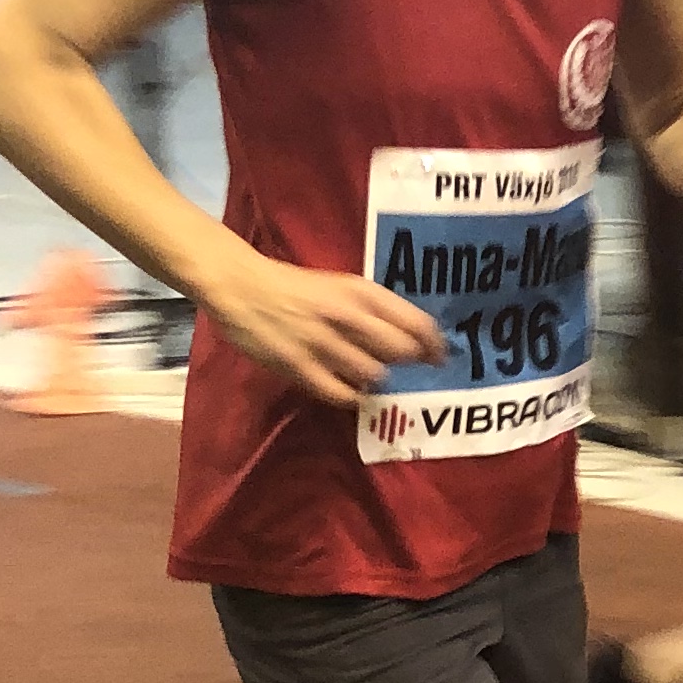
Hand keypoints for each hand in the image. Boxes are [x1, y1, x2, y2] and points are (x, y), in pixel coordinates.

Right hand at [207, 247, 439, 405]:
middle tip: (405, 373)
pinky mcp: (299, 366)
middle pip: (402, 352)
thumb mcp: (344, 288)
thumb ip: (376, 311)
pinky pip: (340, 394)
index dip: (435, 346)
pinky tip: (346, 391)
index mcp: (362, 293)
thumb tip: (414, 343)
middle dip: (409, 366)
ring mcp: (323, 343)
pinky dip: (350, 397)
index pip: (418, 324)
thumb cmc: (298, 288)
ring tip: (365, 377)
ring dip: (376, 381)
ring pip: (374, 376)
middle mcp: (348, 316)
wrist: (242, 286)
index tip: (440, 360)